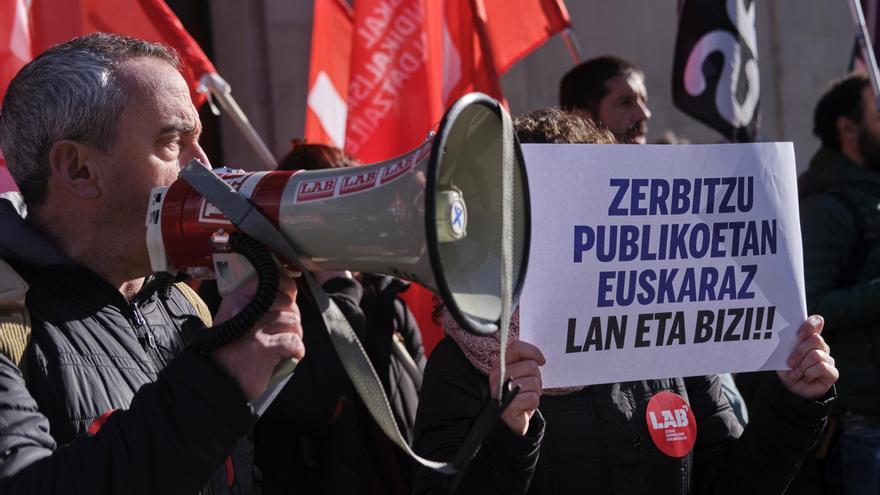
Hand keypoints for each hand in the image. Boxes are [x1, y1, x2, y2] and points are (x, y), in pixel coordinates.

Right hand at [211, 275, 304, 400]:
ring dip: (294, 337)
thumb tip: (290, 293)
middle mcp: (245, 309)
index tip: (289, 305)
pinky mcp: (264, 347)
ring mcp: (255, 328)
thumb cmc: (231, 351)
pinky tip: (289, 355)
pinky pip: (293, 341)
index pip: (275, 283)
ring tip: (283, 348)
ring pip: (293, 323)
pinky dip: (296, 350)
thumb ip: (258, 305)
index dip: (289, 293)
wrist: (218, 381)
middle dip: (292, 320)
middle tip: (283, 335)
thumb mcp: (236, 319)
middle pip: (289, 305)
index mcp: (238, 298)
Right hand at [489, 340, 545, 435]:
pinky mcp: (508, 406)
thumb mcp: (520, 374)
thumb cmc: (517, 394)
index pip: (516, 347)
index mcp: (500, 364)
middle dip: (536, 378)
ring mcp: (500, 390)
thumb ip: (525, 362)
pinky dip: (533, 404)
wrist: (509, 420)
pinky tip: (524, 407)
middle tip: (528, 387)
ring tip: (525, 397)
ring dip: (535, 392)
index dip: (533, 351)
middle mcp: (497, 375)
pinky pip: (533, 398)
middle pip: (531, 366)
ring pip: (534, 382)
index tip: (541, 361)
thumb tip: (540, 359)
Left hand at [777, 315, 837, 399]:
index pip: (816, 322)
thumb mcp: (783, 356)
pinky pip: (822, 367)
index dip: (809, 325)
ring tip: (795, 374)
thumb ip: (787, 345)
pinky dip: (809, 373)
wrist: (793, 390)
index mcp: (809, 338)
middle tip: (790, 363)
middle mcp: (821, 346)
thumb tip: (785, 336)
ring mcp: (828, 359)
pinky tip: (805, 378)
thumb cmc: (788, 369)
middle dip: (799, 352)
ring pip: (816, 355)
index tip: (798, 334)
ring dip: (802, 366)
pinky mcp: (832, 372)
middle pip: (816, 339)